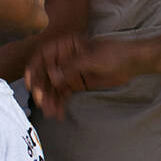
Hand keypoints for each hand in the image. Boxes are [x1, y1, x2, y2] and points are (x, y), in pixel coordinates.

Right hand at [25, 34, 142, 118]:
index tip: (29, 82)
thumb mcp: (92, 58)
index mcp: (65, 46)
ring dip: (50, 99)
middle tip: (42, 102)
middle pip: (45, 74)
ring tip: (50, 112)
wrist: (131, 62)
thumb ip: (73, 67)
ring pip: (53, 87)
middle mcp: (63, 59)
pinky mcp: (75, 83)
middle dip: (42, 88)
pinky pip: (63, 94)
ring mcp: (69, 72)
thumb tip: (53, 77)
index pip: (43, 55)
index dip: (33, 68)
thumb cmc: (113, 53)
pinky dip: (59, 104)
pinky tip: (58, 114)